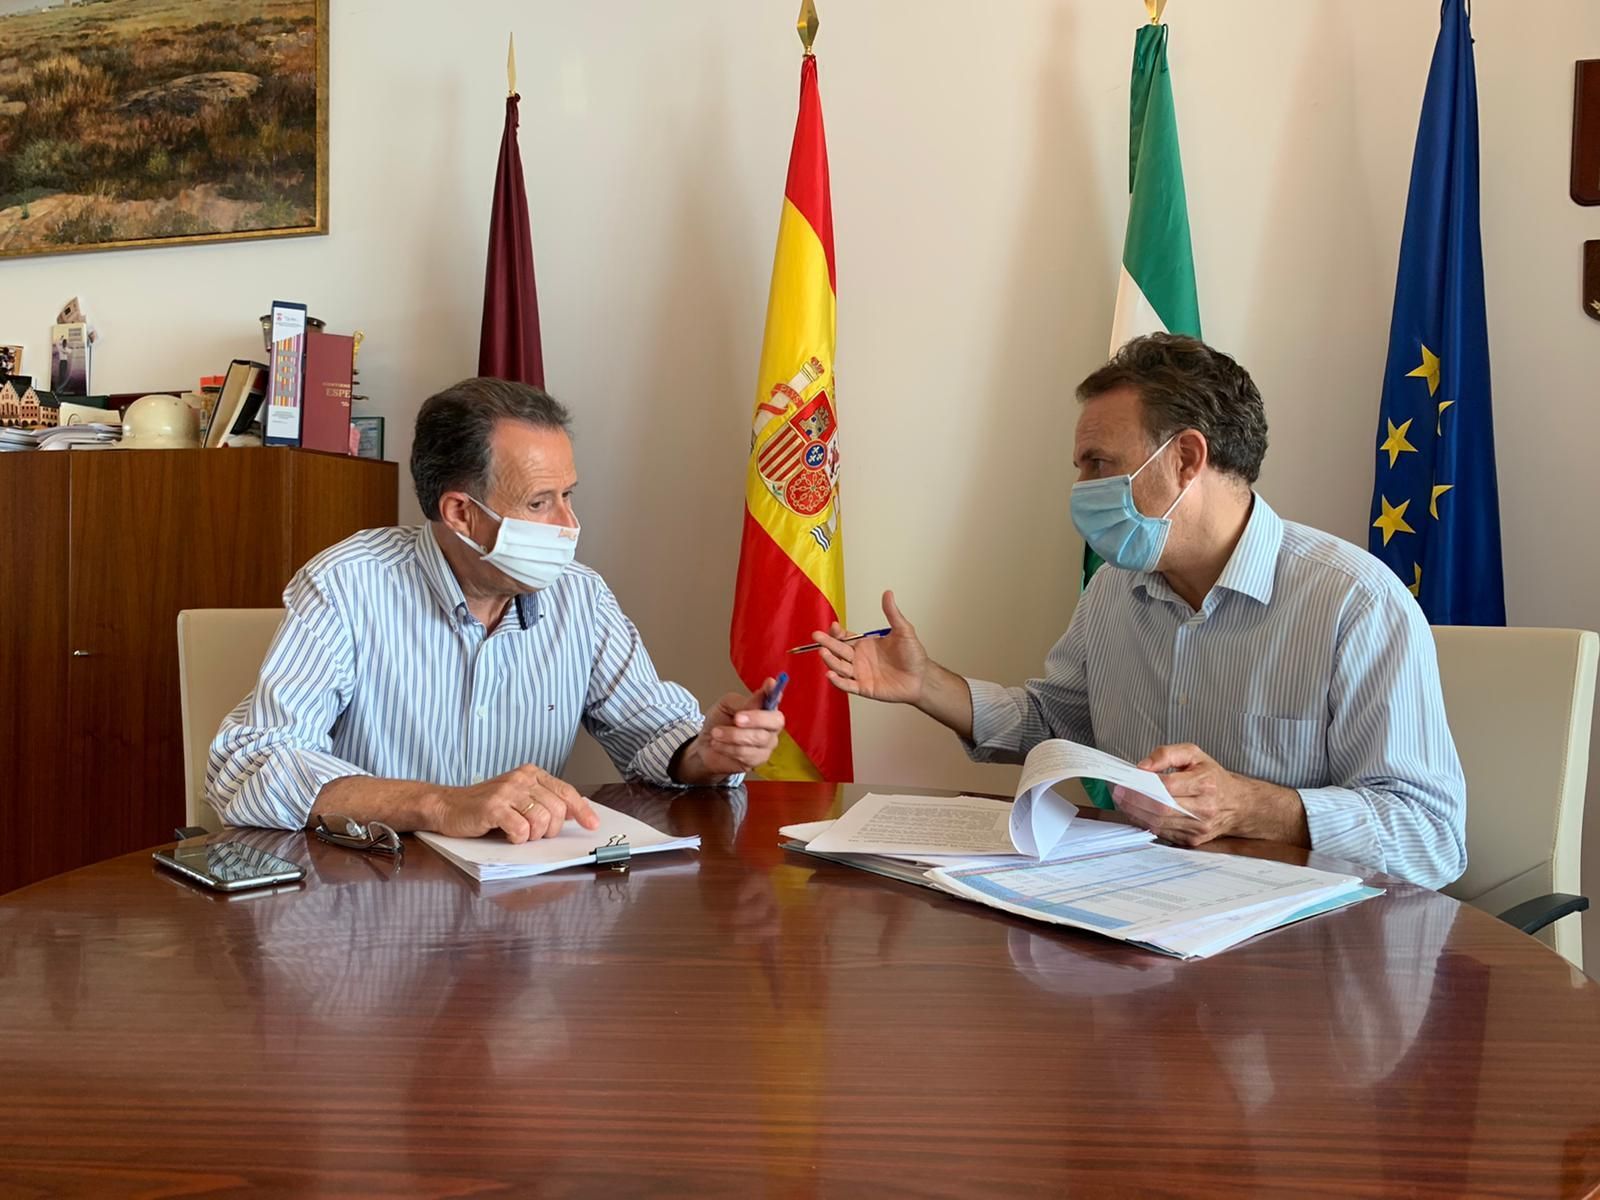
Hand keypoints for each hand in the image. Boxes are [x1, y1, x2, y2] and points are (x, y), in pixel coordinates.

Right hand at [437, 764, 599, 842]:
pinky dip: (518, 838)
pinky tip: (510, 836)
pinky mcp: (493, 807)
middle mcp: (521, 778)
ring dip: (534, 835)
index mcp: (531, 774)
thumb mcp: (519, 799)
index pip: (566, 791)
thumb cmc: (486, 807)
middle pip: (556, 808)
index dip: (582, 810)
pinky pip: (520, 828)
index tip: (592, 824)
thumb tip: (574, 812)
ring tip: (520, 834)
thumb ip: (544, 801)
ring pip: (541, 819)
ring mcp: (507, 791)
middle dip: (551, 829)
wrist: (449, 806)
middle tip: (536, 835)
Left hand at [675, 681, 785, 782]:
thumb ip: (743, 702)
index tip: (769, 684)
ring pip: (758, 739)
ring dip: (733, 735)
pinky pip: (747, 754)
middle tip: (737, 718)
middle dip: (756, 718)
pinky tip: (718, 744)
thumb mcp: (726, 706)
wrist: (706, 746)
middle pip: (775, 721)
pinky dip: (729, 748)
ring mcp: (766, 744)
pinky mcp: (757, 760)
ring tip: (716, 733)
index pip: (775, 698)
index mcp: (764, 708)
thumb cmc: (719, 722)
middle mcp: (770, 726)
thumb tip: (760, 696)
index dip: (775, 692)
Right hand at [812, 590, 928, 703]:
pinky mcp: (864, 688)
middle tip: (817, 636)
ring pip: (839, 667)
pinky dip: (838, 681)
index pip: (845, 637)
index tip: (834, 626)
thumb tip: (888, 593)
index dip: (837, 633)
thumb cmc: (913, 656)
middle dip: (827, 643)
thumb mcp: (903, 631)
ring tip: (823, 653)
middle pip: (838, 650)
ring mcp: (860, 673)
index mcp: (865, 644)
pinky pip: (847, 685)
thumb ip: (892, 613)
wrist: (921, 678)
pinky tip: (830, 675)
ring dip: (830, 660)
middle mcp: (859, 659)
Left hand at [1111, 743, 1306, 848]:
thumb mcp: (1193, 754)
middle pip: (1161, 808)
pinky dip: (1145, 822)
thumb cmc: (1212, 776)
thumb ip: (1165, 754)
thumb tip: (1141, 767)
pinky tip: (1136, 812)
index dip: (1143, 784)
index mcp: (1206, 783)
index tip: (1126, 780)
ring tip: (1123, 801)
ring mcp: (1199, 827)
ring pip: (1159, 823)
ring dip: (1135, 813)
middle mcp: (1204, 808)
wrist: (1237, 804)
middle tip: (1118, 793)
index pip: (1168, 786)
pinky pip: (1162, 833)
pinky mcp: (1193, 840)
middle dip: (1134, 801)